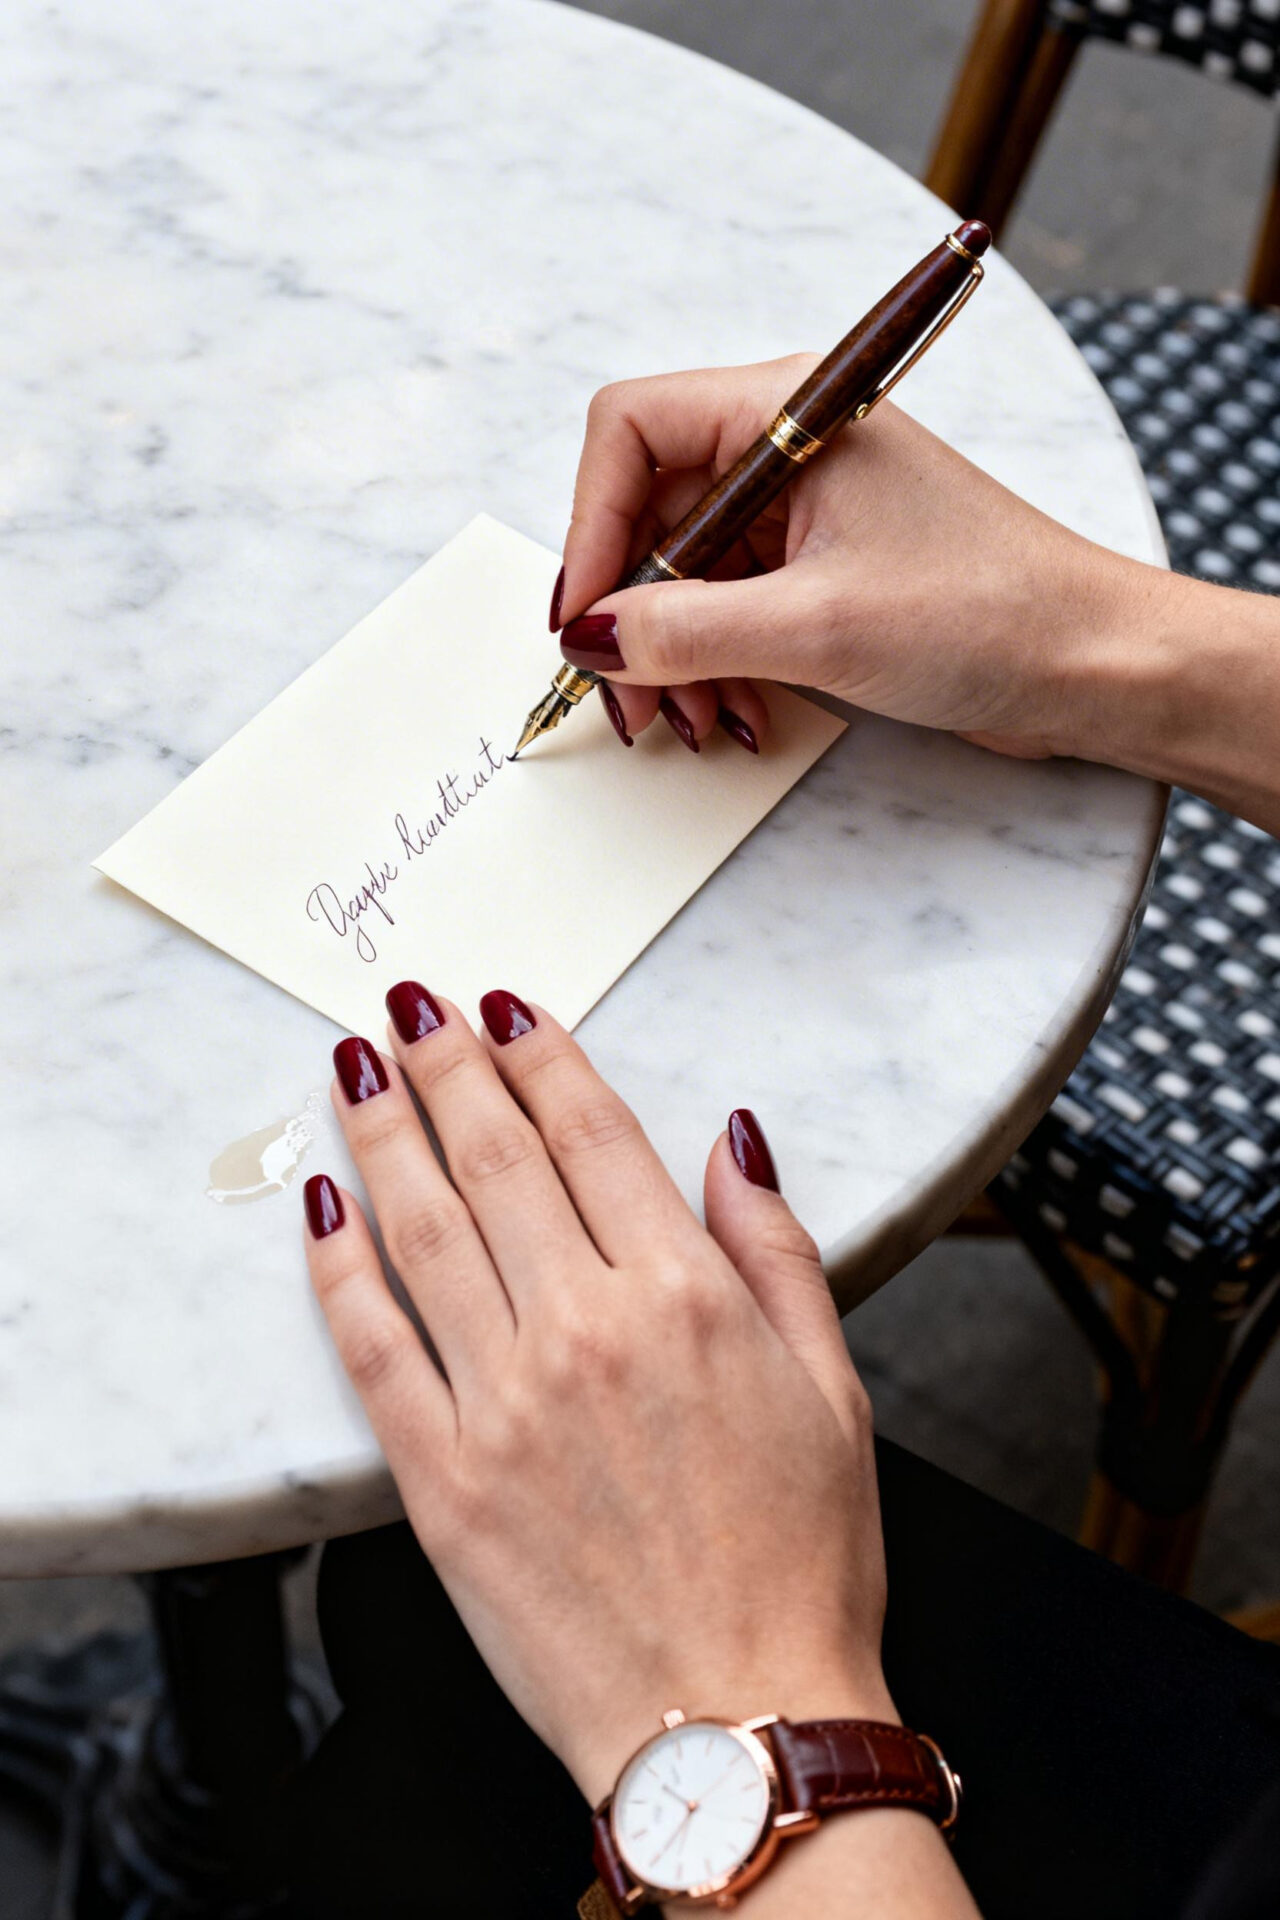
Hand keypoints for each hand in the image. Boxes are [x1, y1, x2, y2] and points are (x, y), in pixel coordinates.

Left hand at [304, 986, 892, 1806]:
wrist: (735, 1729)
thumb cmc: (798, 1564)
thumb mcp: (834, 1390)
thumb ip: (777, 1251)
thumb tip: (735, 1140)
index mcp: (685, 1296)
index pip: (593, 1133)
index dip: (540, 1054)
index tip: (505, 1009)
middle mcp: (585, 1329)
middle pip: (495, 1159)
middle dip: (446, 1067)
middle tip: (409, 1009)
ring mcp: (503, 1402)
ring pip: (422, 1230)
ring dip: (382, 1134)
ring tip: (352, 1068)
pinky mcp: (441, 1479)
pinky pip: (373, 1348)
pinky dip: (340, 1268)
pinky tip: (322, 1206)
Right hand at [555, 357, 1143, 762]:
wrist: (1093, 665)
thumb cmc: (990, 611)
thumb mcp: (817, 625)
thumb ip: (686, 631)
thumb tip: (589, 636)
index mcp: (789, 412)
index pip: (630, 432)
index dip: (589, 525)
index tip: (583, 615)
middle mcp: (788, 449)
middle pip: (648, 511)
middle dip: (630, 611)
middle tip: (630, 696)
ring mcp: (803, 512)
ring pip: (683, 572)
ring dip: (671, 652)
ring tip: (694, 720)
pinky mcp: (820, 570)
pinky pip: (728, 608)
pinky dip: (715, 664)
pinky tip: (734, 713)